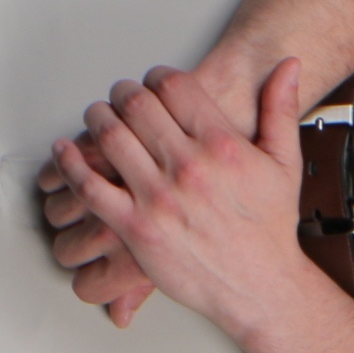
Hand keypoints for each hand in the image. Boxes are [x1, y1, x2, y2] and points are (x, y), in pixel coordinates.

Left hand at [47, 60, 314, 338]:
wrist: (259, 286)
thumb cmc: (270, 230)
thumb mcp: (286, 162)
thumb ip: (282, 109)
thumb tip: (288, 66)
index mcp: (221, 145)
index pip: (173, 86)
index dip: (157, 77)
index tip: (153, 83)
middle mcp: (188, 167)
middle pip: (136, 105)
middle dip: (124, 93)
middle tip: (121, 97)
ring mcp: (158, 198)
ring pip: (110, 136)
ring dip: (97, 119)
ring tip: (99, 118)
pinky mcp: (135, 228)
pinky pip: (90, 187)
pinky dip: (71, 164)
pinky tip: (65, 152)